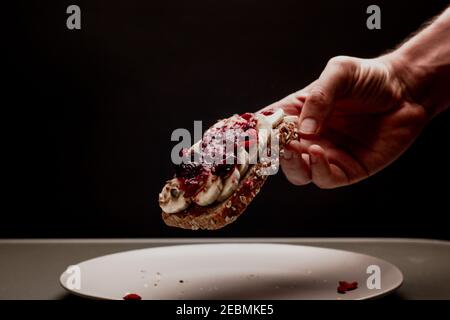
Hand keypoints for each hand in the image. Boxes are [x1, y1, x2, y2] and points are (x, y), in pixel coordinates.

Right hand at [262, 55, 429, 187]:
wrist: (408, 90)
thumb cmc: (370, 77)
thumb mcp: (339, 73)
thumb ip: (319, 97)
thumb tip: (304, 128)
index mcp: (299, 113)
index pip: (269, 126)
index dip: (255, 133)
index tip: (246, 136)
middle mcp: (309, 137)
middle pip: (278, 155)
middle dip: (271, 155)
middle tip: (272, 146)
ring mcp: (326, 155)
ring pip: (297, 173)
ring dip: (291, 165)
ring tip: (294, 150)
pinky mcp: (347, 170)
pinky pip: (325, 179)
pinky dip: (317, 170)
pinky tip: (319, 152)